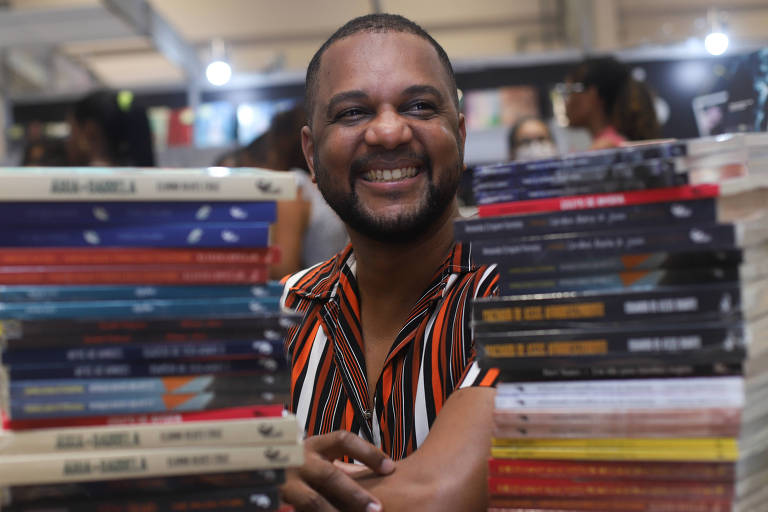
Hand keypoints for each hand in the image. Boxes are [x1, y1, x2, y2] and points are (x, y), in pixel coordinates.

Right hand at [280, 430, 395, 511]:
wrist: (255, 470)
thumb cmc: (296, 468)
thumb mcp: (313, 458)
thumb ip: (337, 466)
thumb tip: (384, 472)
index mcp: (313, 445)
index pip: (343, 440)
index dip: (368, 452)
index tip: (391, 468)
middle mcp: (298, 461)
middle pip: (331, 476)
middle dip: (355, 494)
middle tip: (377, 509)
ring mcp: (285, 483)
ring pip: (313, 501)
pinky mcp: (274, 501)